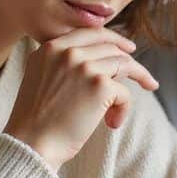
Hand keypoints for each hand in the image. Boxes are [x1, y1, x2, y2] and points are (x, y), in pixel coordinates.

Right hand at [6, 28, 158, 169]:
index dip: (113, 40)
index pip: (90, 33)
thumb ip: (63, 64)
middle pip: (110, 47)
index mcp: (49, 48)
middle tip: (145, 77)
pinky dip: (123, 109)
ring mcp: (84, 66)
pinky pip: (124, 93)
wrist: (31, 144)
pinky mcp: (100, 85)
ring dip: (136, 81)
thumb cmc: (36, 122)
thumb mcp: (42, 79)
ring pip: (123, 65)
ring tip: (134, 100)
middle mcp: (67, 52)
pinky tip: (112, 124)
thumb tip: (100, 62)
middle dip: (131, 62)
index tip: (128, 49)